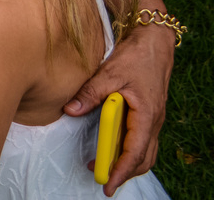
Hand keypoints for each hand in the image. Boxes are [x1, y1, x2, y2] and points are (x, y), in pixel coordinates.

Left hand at [64, 20, 174, 195]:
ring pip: (144, 150)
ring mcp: (153, 118)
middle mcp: (153, 121)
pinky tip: (112, 146)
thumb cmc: (135, 57)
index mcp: (147, 115)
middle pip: (143, 158)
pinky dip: (129, 148)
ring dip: (126, 161)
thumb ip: (90, 93)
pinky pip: (142, 139)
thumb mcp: (110, 73)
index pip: (135, 152)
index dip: (120, 170)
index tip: (107, 183)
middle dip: (124, 172)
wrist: (153, 41)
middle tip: (102, 178)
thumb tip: (70, 110)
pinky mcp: (149, 113)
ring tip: (103, 165)